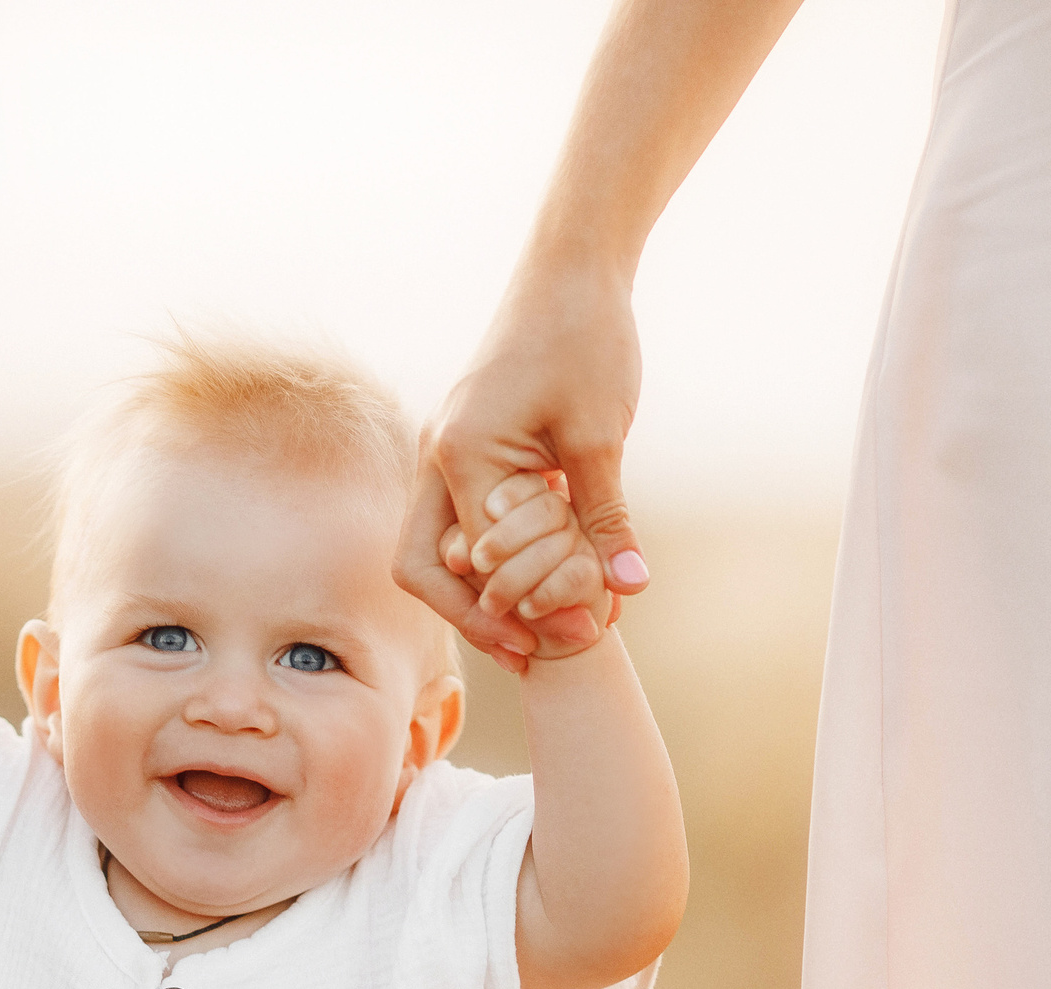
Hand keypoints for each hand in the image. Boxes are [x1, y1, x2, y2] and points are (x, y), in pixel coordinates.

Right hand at [408, 261, 650, 658]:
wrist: (572, 272)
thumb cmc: (583, 339)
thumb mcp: (599, 436)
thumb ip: (605, 518)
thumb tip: (626, 589)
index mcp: (460, 455)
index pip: (472, 563)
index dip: (519, 608)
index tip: (576, 635)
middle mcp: (437, 460)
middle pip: (424, 569)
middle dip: (474, 619)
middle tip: (533, 654)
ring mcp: (446, 456)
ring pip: (438, 552)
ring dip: (483, 594)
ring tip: (541, 631)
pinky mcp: (468, 452)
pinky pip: (463, 525)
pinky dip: (497, 561)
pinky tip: (543, 582)